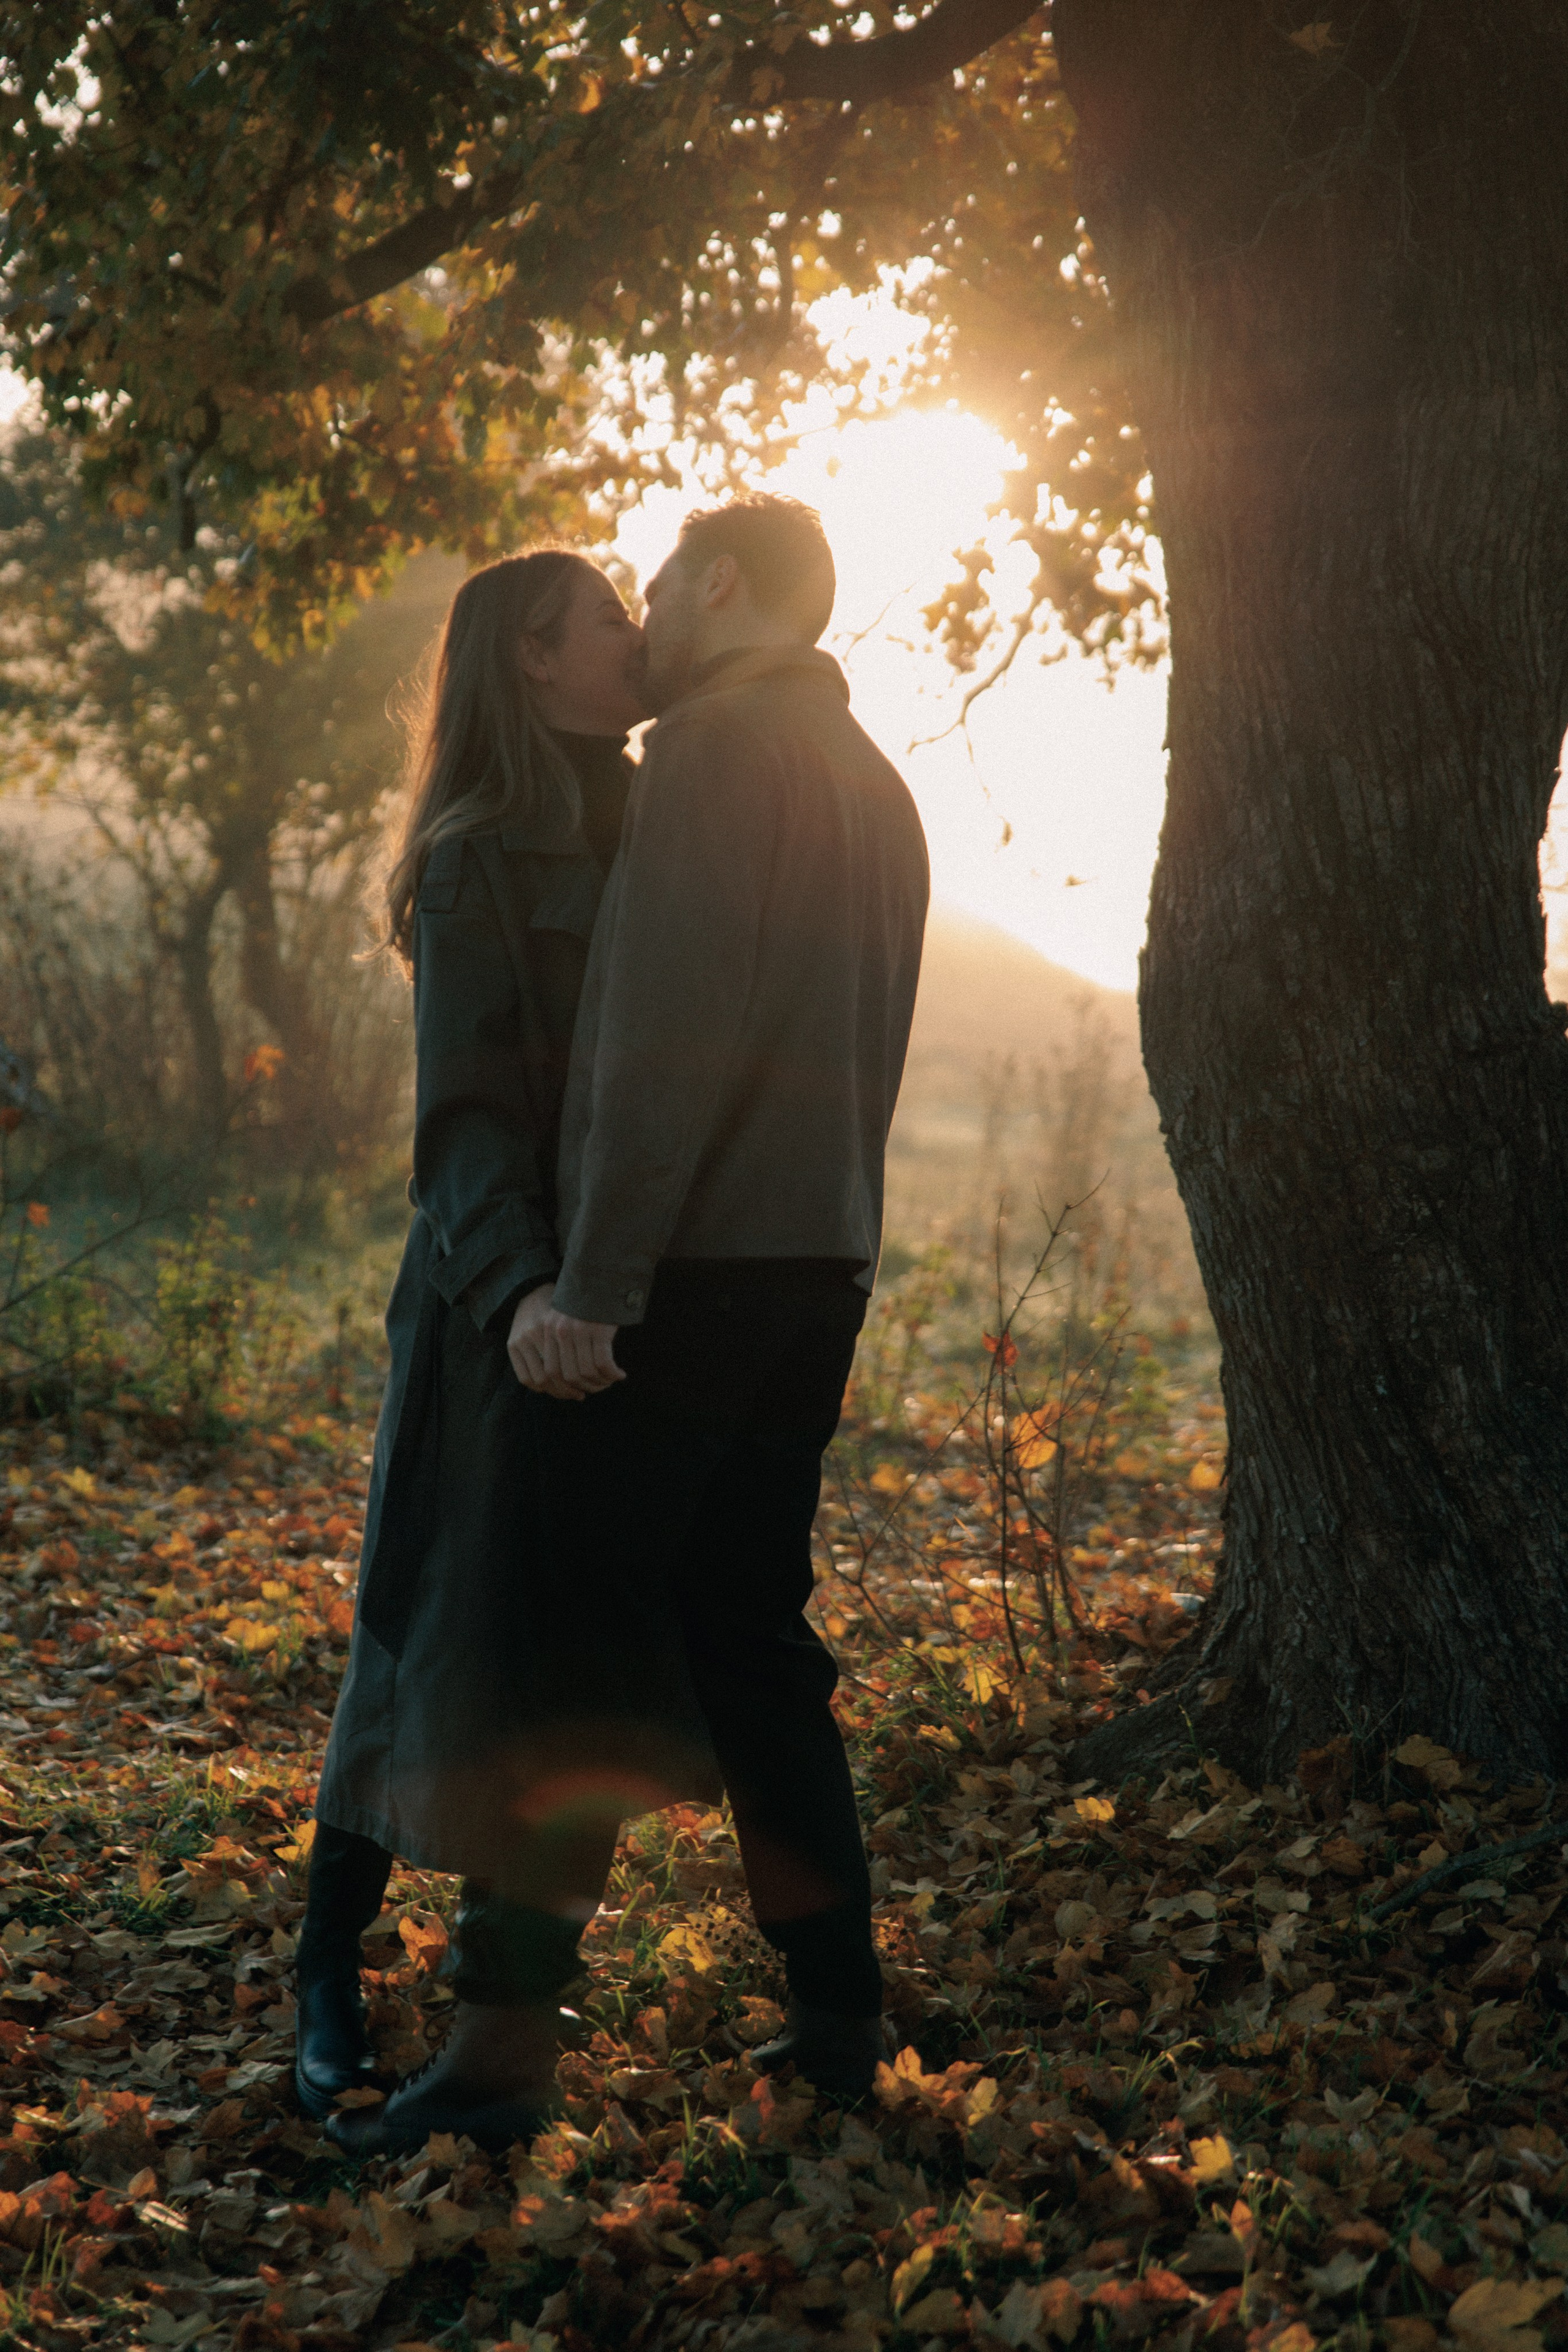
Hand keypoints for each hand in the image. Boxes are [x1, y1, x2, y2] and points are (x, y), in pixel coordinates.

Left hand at [507, 1282, 624, 1399]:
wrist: (602, 1272)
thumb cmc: (587, 1299)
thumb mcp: (566, 1317)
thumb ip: (563, 1340)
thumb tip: (570, 1375)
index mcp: (549, 1331)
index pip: (551, 1371)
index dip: (564, 1388)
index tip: (578, 1393)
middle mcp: (561, 1332)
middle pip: (569, 1375)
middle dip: (585, 1388)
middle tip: (599, 1388)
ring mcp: (579, 1331)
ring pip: (587, 1372)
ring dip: (601, 1382)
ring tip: (611, 1380)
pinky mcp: (599, 1330)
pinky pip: (604, 1363)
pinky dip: (612, 1374)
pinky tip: (620, 1374)